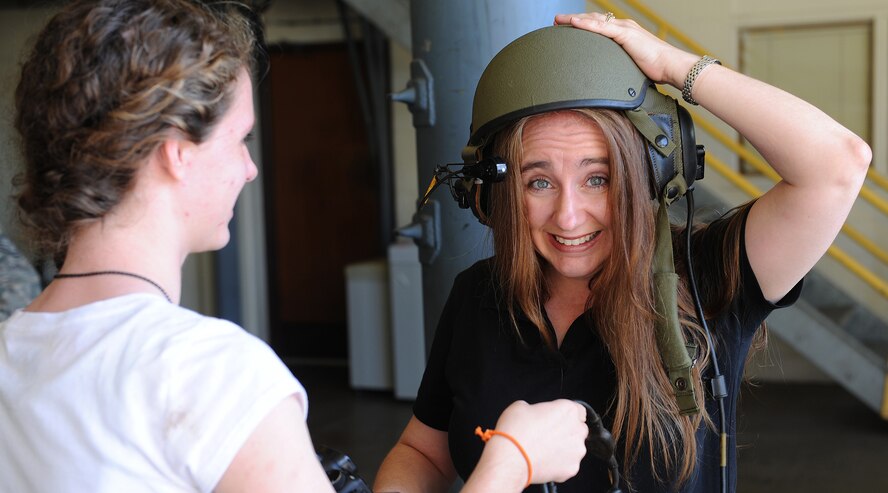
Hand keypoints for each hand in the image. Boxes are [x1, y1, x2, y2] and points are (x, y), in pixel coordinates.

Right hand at [493, 400, 588, 483]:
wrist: (510, 458)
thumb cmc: (515, 432)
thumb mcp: (520, 407)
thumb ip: (535, 409)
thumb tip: (533, 414)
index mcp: (567, 410)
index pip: (579, 410)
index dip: (565, 415)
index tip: (558, 419)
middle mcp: (576, 430)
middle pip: (578, 429)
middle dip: (567, 432)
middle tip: (547, 435)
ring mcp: (576, 451)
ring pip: (574, 448)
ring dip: (564, 448)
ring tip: (544, 450)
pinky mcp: (571, 469)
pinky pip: (568, 465)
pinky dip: (559, 464)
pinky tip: (544, 461)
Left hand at [554, 12, 698, 88]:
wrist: (671, 66)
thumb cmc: (656, 68)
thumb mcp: (632, 66)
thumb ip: (620, 67)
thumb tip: (610, 79)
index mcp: (624, 33)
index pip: (600, 26)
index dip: (583, 26)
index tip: (568, 28)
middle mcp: (623, 27)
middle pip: (594, 20)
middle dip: (575, 20)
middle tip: (557, 21)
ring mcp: (624, 29)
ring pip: (595, 21)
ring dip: (575, 20)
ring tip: (559, 20)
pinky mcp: (625, 35)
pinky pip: (602, 28)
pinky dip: (587, 25)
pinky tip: (574, 23)